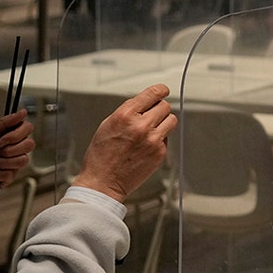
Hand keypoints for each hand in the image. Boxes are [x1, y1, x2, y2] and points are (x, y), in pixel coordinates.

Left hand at [0, 109, 34, 197]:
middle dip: (8, 151)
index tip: (1, 141)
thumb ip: (3, 124)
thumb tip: (22, 112)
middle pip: (29, 145)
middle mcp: (12, 148)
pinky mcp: (8, 177)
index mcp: (7, 135)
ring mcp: (11, 162)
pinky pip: (12, 174)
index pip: (27, 128)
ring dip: (1, 163)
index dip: (17, 135)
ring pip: (23, 160)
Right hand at [71, 84, 177, 202]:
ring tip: (151, 130)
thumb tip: (146, 102)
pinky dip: (160, 139)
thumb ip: (128, 111)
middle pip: (164, 106)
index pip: (152, 94)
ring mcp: (153, 140)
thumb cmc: (101, 155)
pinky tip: (146, 146)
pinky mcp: (160, 153)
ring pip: (171, 120)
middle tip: (151, 116)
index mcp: (126, 115)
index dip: (160, 90)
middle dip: (158, 109)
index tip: (163, 90)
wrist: (103, 182)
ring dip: (163, 122)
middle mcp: (141, 126)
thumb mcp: (108, 124)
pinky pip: (167, 138)